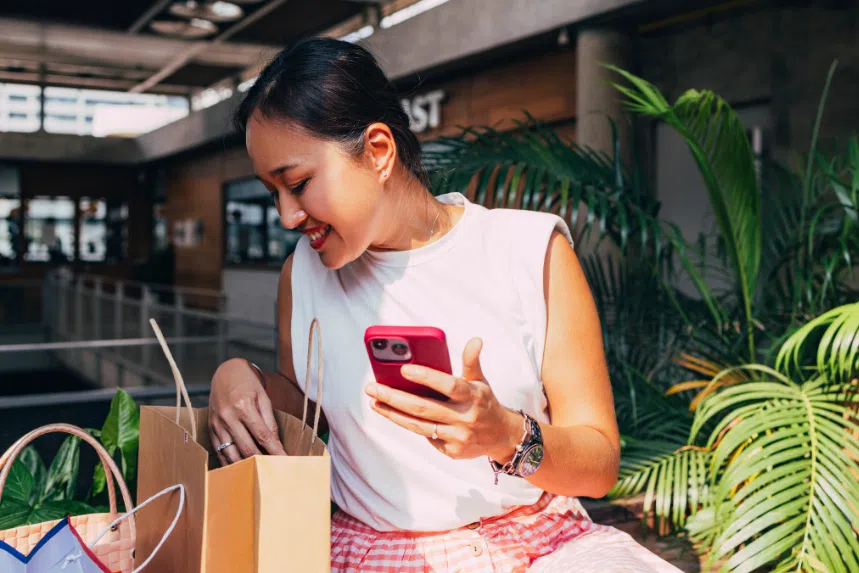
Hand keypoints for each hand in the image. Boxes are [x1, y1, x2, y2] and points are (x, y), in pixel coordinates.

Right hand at [209, 358, 286, 464]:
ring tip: (258, 473)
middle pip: (246, 448)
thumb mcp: (263, 398)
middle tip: (273, 470)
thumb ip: (269, 421)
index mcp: (244, 407)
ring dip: (245, 466)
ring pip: (231, 454)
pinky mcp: (211, 429)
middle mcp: (228, 417)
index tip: (284, 460)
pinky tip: (240, 469)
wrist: (225, 373)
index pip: (262, 435)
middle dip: (261, 461)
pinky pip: (220, 451)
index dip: (274, 450)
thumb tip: (276, 444)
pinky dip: (230, 463)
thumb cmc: (247, 384)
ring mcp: (217, 424)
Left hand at [365, 338, 520, 461]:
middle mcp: (464, 417)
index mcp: (472, 396)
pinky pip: (426, 437)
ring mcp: (457, 437)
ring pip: (418, 425)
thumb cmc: (484, 402)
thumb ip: (472, 361)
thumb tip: (475, 340)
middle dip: (394, 397)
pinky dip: (411, 425)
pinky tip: (396, 415)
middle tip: (372, 388)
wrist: (501, 436)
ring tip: (375, 402)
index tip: (403, 369)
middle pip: (423, 407)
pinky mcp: (451, 451)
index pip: (448, 385)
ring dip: (393, 414)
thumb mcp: (481, 380)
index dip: (426, 377)